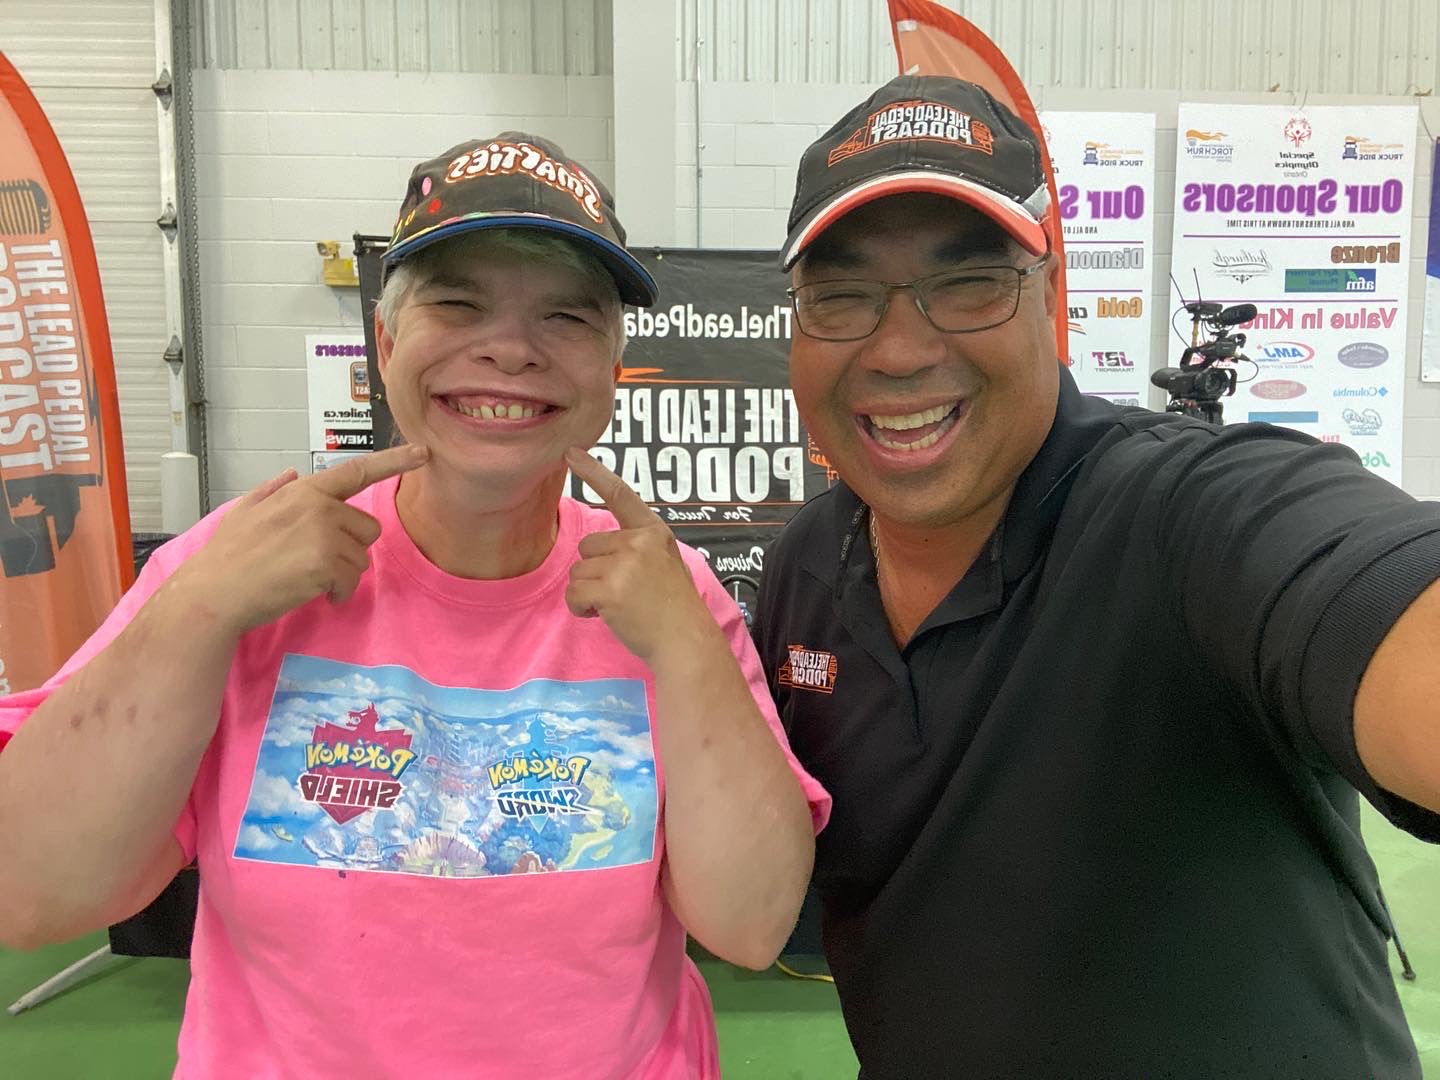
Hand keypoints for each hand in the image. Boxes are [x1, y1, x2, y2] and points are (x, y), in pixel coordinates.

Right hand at [170, 444, 429, 634]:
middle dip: (349, 548)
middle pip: (367, 528)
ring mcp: (323, 534)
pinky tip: (314, 593)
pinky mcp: (325, 563)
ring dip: (342, 574)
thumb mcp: (245, 511)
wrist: (213, 592)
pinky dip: (339, 593)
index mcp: (303, 491)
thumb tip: (291, 474)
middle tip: (316, 562)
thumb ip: (273, 490)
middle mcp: (318, 507)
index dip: (393, 461)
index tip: (422, 453)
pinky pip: (352, 581)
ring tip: (309, 579)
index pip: (356, 471)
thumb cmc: (227, 555)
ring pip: (361, 557)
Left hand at [564, 447, 715, 662]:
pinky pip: (574, 593)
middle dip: (596, 571)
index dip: (594, 472)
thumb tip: (599, 550)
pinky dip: (581, 609)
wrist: (685, 640)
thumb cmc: (674, 607)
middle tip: (624, 592)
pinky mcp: (609, 589)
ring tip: (620, 606)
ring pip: (578, 571)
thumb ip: (637, 548)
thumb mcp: (665, 562)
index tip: (571, 452)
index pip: (621, 494)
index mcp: (654, 532)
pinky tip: (604, 616)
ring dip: (590, 593)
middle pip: (588, 546)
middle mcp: (639, 542)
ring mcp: (624, 564)